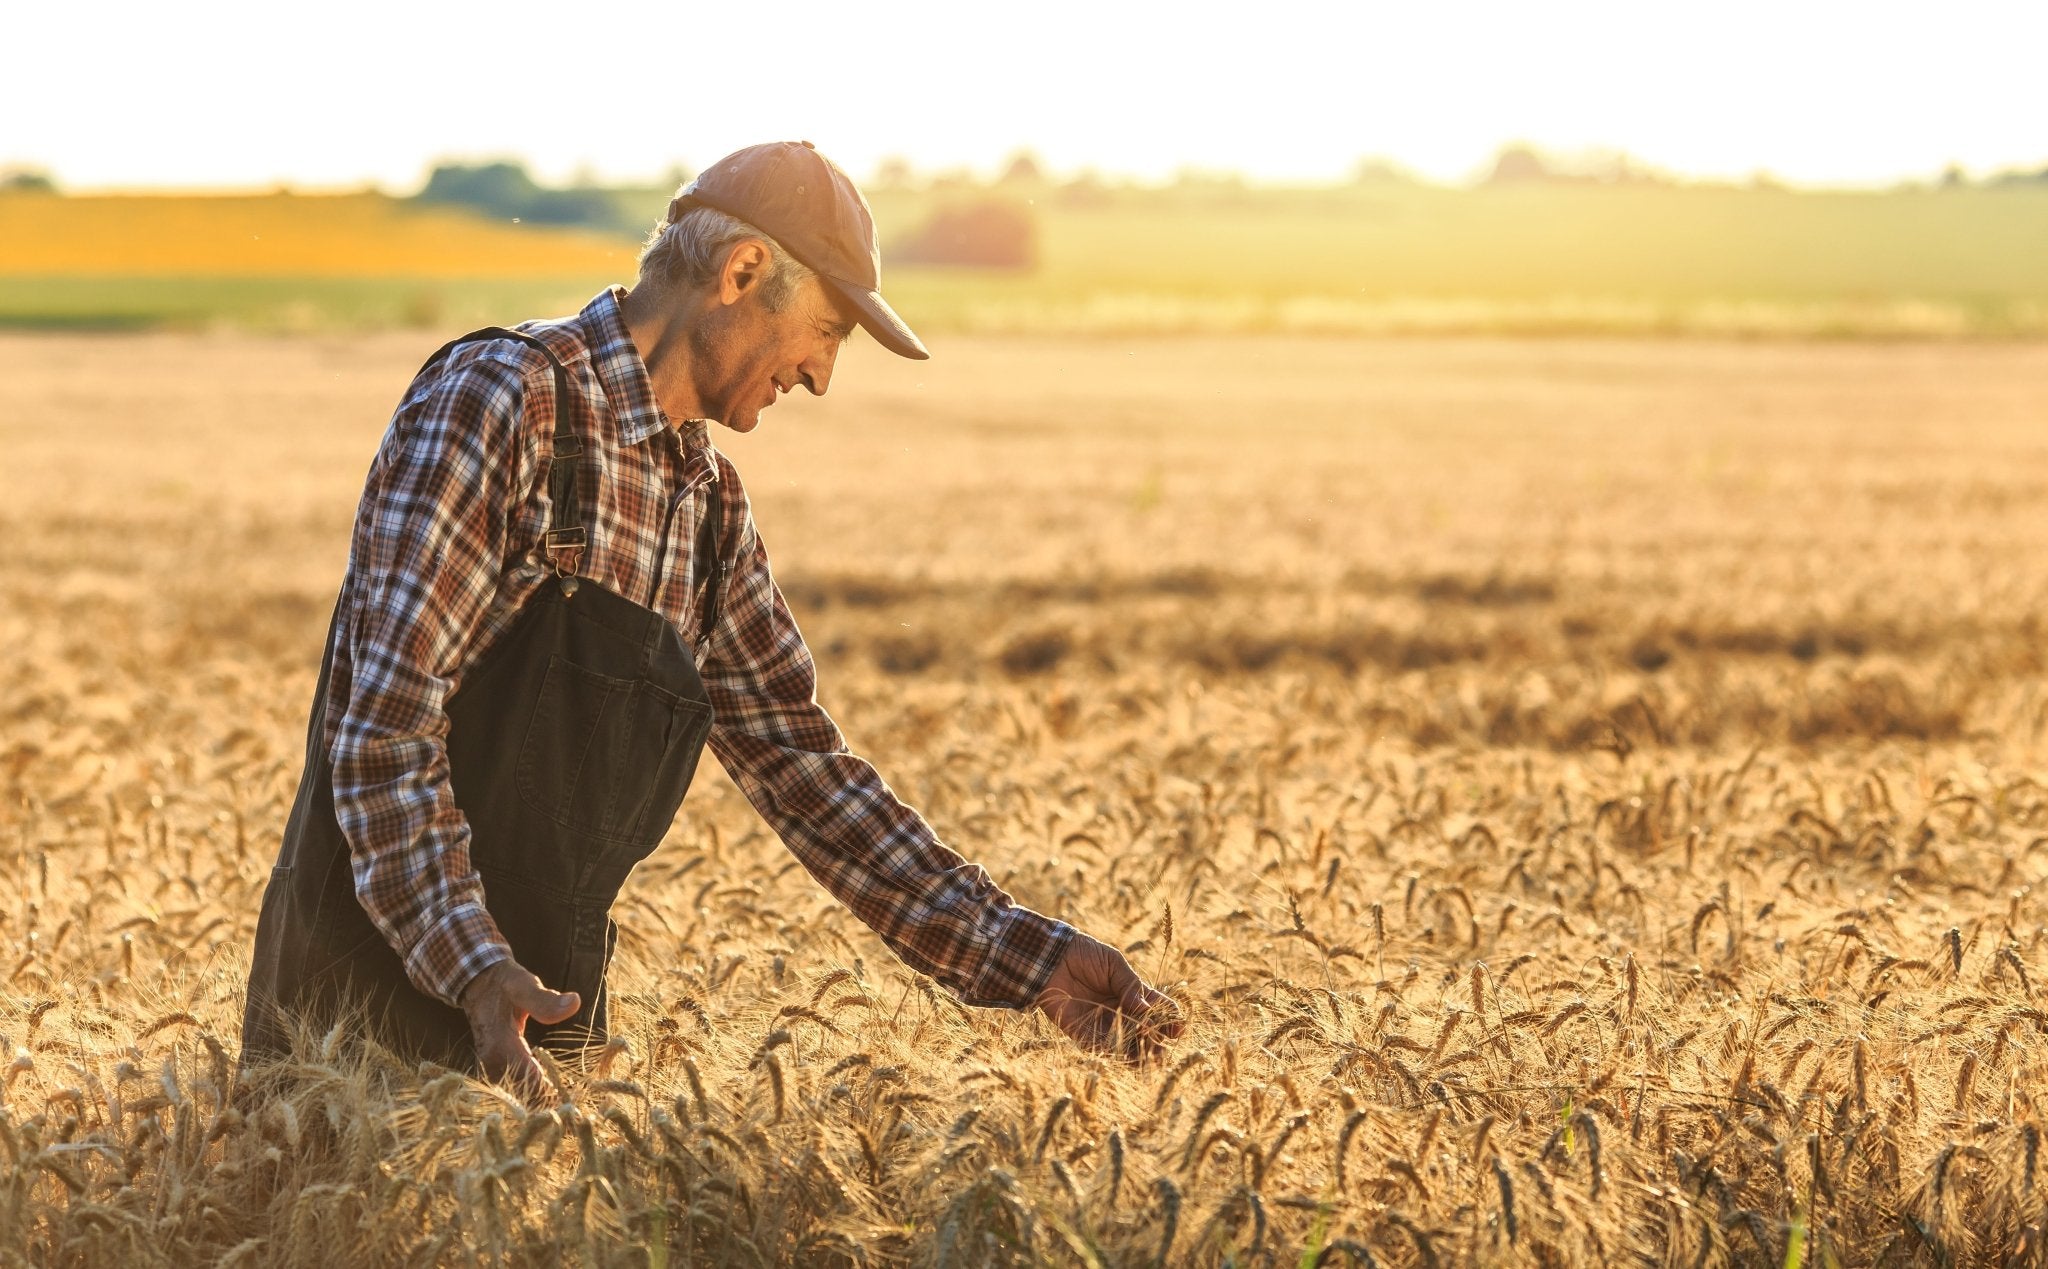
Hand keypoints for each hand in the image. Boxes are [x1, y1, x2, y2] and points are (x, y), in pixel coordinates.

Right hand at [460, 958, 579, 1099]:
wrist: (479, 986)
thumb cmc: (505, 985)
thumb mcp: (523, 985)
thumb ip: (545, 999)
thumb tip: (574, 1002)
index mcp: (500, 1047)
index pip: (529, 1082)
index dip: (551, 1096)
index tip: (574, 1104)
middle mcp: (492, 1064)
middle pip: (524, 1097)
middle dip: (549, 1106)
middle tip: (576, 1111)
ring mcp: (491, 1070)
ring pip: (518, 1098)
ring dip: (541, 1105)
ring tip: (568, 1110)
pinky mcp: (495, 1071)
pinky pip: (515, 1091)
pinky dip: (533, 1097)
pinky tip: (553, 1098)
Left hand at [1035, 930, 1183, 1059]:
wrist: (1049, 957)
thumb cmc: (1083, 954)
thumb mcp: (1113, 964)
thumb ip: (1130, 985)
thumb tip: (1147, 1009)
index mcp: (1132, 993)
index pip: (1157, 1010)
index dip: (1170, 1019)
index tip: (1178, 1027)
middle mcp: (1120, 1012)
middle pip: (1145, 1032)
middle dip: (1157, 1041)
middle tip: (1164, 1047)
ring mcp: (1103, 1024)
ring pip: (1127, 1045)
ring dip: (1140, 1052)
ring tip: (1151, 1057)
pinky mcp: (1083, 1033)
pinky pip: (1102, 1048)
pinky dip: (1116, 1052)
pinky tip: (1128, 1054)